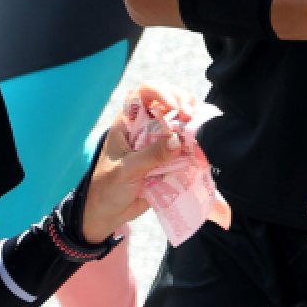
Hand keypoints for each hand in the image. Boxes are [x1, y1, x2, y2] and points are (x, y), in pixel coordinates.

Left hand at [81, 83, 195, 243]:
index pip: (143, 93)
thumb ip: (152, 155)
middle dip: (182, 103)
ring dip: (191, 123)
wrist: (106, 215)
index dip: (160, 91)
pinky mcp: (167, 161)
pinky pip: (184, 149)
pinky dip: (194, 146)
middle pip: (167, 103)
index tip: (174, 106)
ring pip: (179, 124)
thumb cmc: (107, 188)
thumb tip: (178, 139)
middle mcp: (144, 128)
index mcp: (127, 123)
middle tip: (191, 114)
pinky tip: (200, 148)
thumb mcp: (126, 170)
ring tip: (199, 130)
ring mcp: (157, 144)